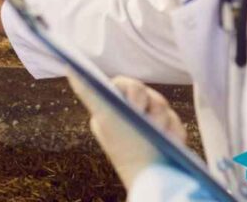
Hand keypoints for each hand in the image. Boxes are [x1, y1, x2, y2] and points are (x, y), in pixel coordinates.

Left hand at [68, 73, 186, 189]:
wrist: (154, 180)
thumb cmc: (127, 148)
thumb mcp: (105, 115)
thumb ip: (88, 90)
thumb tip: (70, 66)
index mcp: (111, 107)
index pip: (125, 84)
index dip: (135, 90)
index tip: (137, 105)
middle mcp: (128, 114)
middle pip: (148, 94)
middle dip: (154, 109)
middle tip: (151, 124)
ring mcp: (148, 124)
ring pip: (164, 108)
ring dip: (165, 122)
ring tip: (162, 138)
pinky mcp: (165, 135)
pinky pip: (176, 123)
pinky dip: (176, 133)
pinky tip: (173, 144)